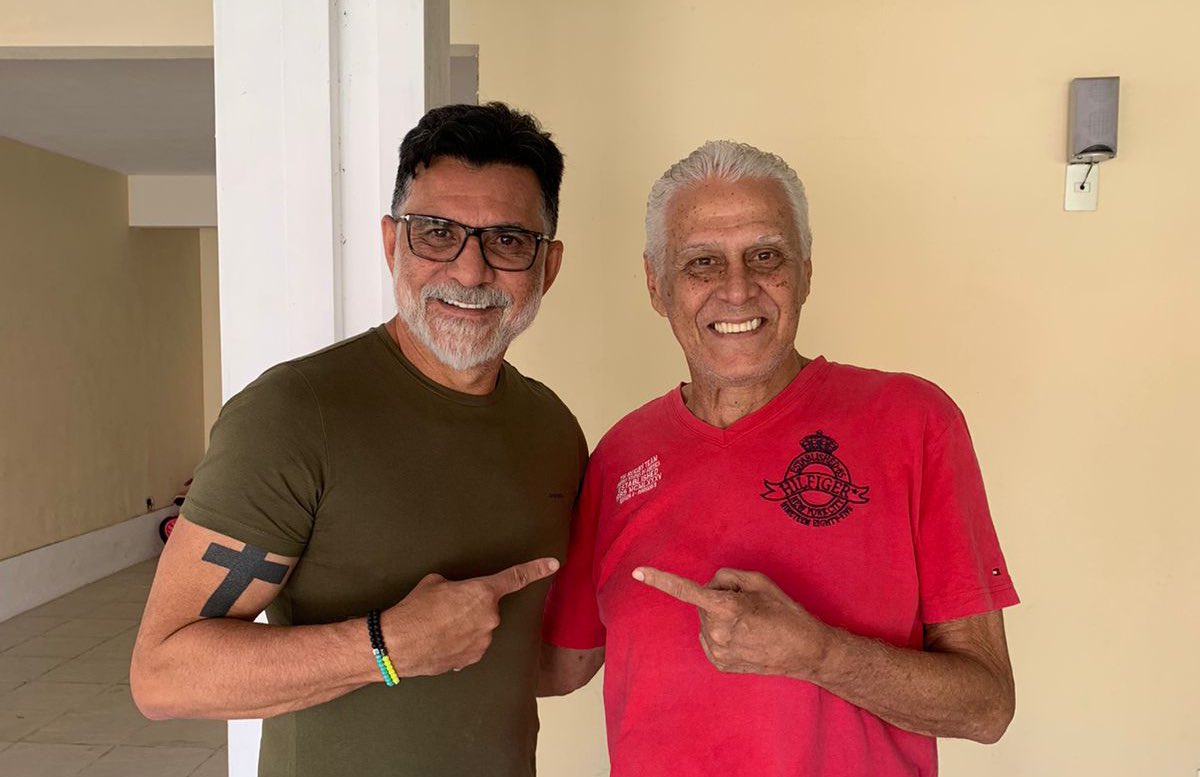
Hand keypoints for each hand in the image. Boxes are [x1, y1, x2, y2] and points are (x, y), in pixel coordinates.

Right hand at [381, 557, 558, 676]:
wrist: (398, 643)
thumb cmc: (415, 609)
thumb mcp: (435, 582)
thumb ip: (457, 585)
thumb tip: (457, 593)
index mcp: (483, 593)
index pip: (516, 577)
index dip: (537, 569)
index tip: (553, 564)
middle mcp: (489, 618)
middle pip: (487, 607)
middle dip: (470, 607)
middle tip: (444, 609)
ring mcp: (482, 641)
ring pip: (479, 628)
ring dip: (464, 626)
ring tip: (437, 627)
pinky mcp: (471, 659)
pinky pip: (470, 646)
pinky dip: (458, 643)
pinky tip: (439, 641)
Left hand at [633, 566, 830, 678]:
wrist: (806, 651)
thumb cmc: (786, 612)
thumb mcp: (760, 582)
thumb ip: (727, 577)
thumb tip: (710, 585)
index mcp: (726, 608)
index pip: (686, 591)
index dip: (660, 580)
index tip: (637, 572)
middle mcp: (716, 632)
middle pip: (702, 603)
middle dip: (717, 598)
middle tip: (747, 605)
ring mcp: (717, 651)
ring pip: (705, 621)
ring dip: (720, 617)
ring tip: (750, 623)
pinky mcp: (719, 664)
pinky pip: (709, 639)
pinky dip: (721, 633)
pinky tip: (744, 637)